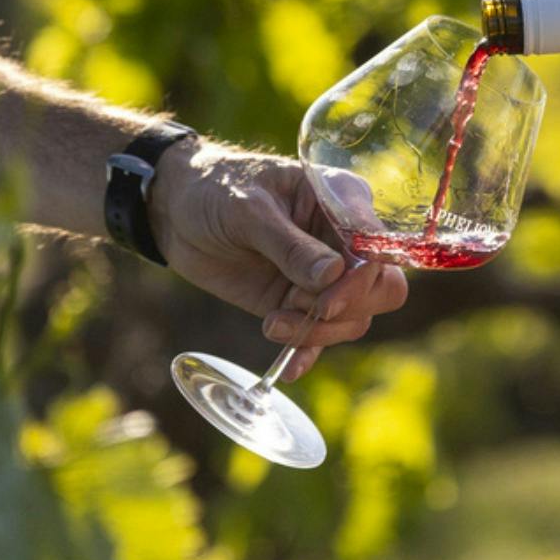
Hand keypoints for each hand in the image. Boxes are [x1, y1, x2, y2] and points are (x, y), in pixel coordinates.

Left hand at [149, 144, 407, 379]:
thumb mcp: (249, 210)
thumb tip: (332, 275)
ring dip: (316, 331)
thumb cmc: (217, 190)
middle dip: (347, 309)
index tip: (326, 303)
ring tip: (270, 324)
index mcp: (342, 201)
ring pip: (352, 319)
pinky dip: (306, 353)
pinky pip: (318, 336)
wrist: (178, 211)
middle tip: (304, 312)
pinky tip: (288, 369)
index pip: (376, 248)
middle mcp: (342, 240)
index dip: (361, 281)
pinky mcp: (297, 302)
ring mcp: (323, 276)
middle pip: (381, 289)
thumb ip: (289, 245)